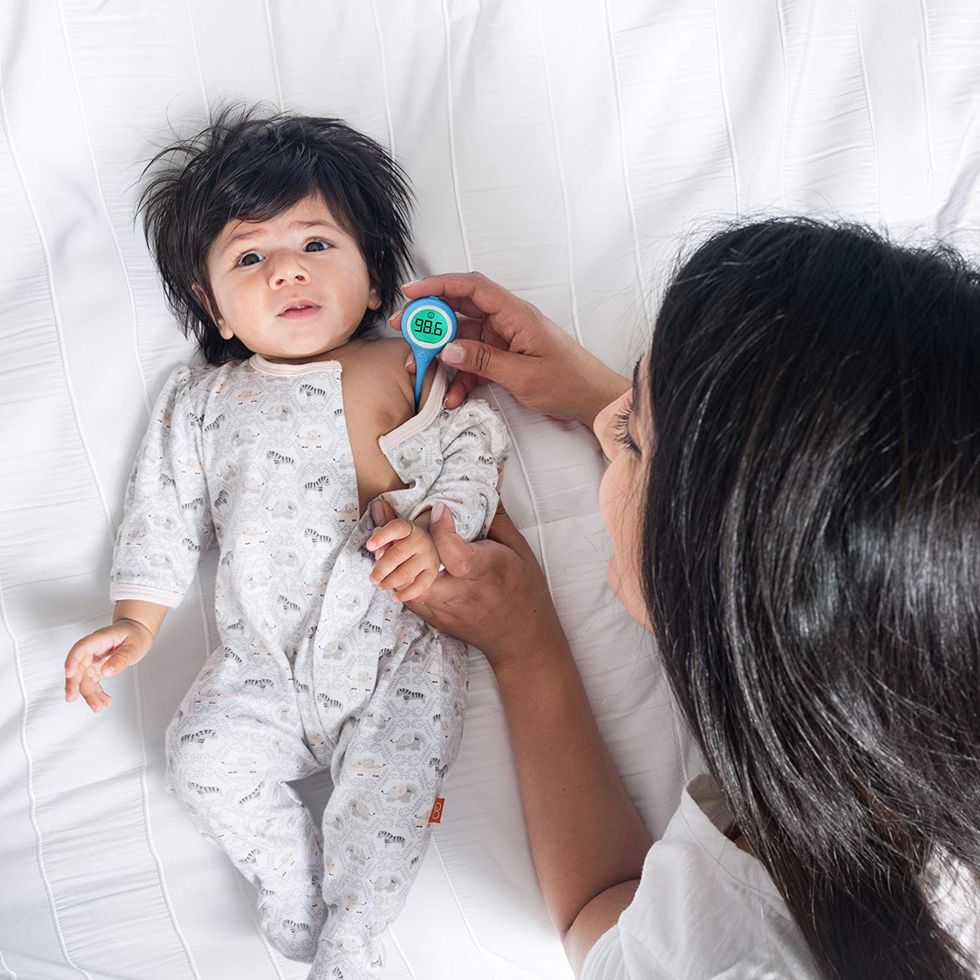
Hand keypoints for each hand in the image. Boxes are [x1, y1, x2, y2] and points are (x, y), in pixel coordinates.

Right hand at [64, 618, 154, 711]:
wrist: (137, 632)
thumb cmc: (135, 635)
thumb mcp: (134, 647)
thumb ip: (120, 659)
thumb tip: (106, 672)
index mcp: (100, 639)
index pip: (81, 648)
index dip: (72, 660)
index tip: (68, 673)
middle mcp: (93, 649)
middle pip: (79, 666)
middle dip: (75, 684)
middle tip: (71, 698)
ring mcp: (93, 658)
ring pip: (84, 678)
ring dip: (88, 693)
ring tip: (97, 707)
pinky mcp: (96, 667)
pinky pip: (92, 681)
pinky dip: (97, 693)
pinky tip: (104, 701)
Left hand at [366, 505, 440, 602]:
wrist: (430, 545)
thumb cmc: (404, 541)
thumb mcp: (393, 533)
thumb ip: (382, 531)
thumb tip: (375, 517)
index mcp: (409, 528)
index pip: (396, 528)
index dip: (382, 536)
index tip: (369, 546)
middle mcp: (421, 541)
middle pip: (397, 555)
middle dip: (381, 569)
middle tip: (372, 578)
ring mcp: (429, 557)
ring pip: (406, 572)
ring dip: (390, 582)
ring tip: (380, 585)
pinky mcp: (432, 572)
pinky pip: (420, 587)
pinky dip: (406, 594)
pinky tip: (395, 597)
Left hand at [378, 499, 567, 673]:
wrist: (519, 638)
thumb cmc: (524, 589)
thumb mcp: (518, 549)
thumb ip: (497, 515)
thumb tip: (494, 476)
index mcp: (486, 570)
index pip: (455, 553)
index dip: (442, 530)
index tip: (438, 508)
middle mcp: (462, 591)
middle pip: (420, 570)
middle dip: (397, 543)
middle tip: (380, 512)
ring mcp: (445, 609)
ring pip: (406, 585)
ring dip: (389, 559)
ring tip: (375, 535)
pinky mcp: (435, 618)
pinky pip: (409, 596)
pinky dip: (397, 576)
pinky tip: (387, 557)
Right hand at [389, 273, 628, 425]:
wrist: (593, 399)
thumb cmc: (568, 382)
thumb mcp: (524, 375)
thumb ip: (484, 361)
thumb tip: (448, 348)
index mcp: (515, 314)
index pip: (472, 288)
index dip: (439, 285)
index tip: (411, 293)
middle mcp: (507, 321)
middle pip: (461, 311)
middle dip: (430, 320)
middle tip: (403, 330)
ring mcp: (505, 340)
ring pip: (463, 340)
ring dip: (441, 354)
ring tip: (418, 369)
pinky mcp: (505, 359)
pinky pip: (475, 362)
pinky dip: (460, 377)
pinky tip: (450, 396)